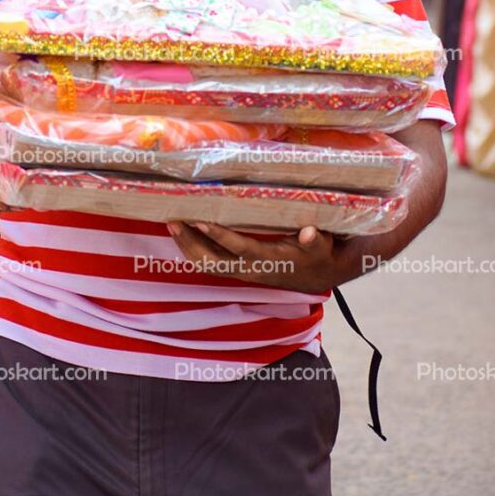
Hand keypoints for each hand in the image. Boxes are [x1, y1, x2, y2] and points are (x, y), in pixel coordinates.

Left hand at [166, 221, 336, 293]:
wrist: (318, 275)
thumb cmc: (319, 255)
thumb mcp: (322, 247)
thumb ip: (316, 240)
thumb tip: (309, 232)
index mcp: (270, 261)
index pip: (240, 248)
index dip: (220, 236)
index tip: (200, 220)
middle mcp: (251, 269)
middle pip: (213, 262)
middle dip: (191, 243)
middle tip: (173, 221)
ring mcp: (242, 272)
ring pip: (207, 265)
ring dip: (187, 247)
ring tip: (172, 224)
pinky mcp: (238, 270)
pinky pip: (210, 264)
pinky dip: (193, 250)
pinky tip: (183, 234)